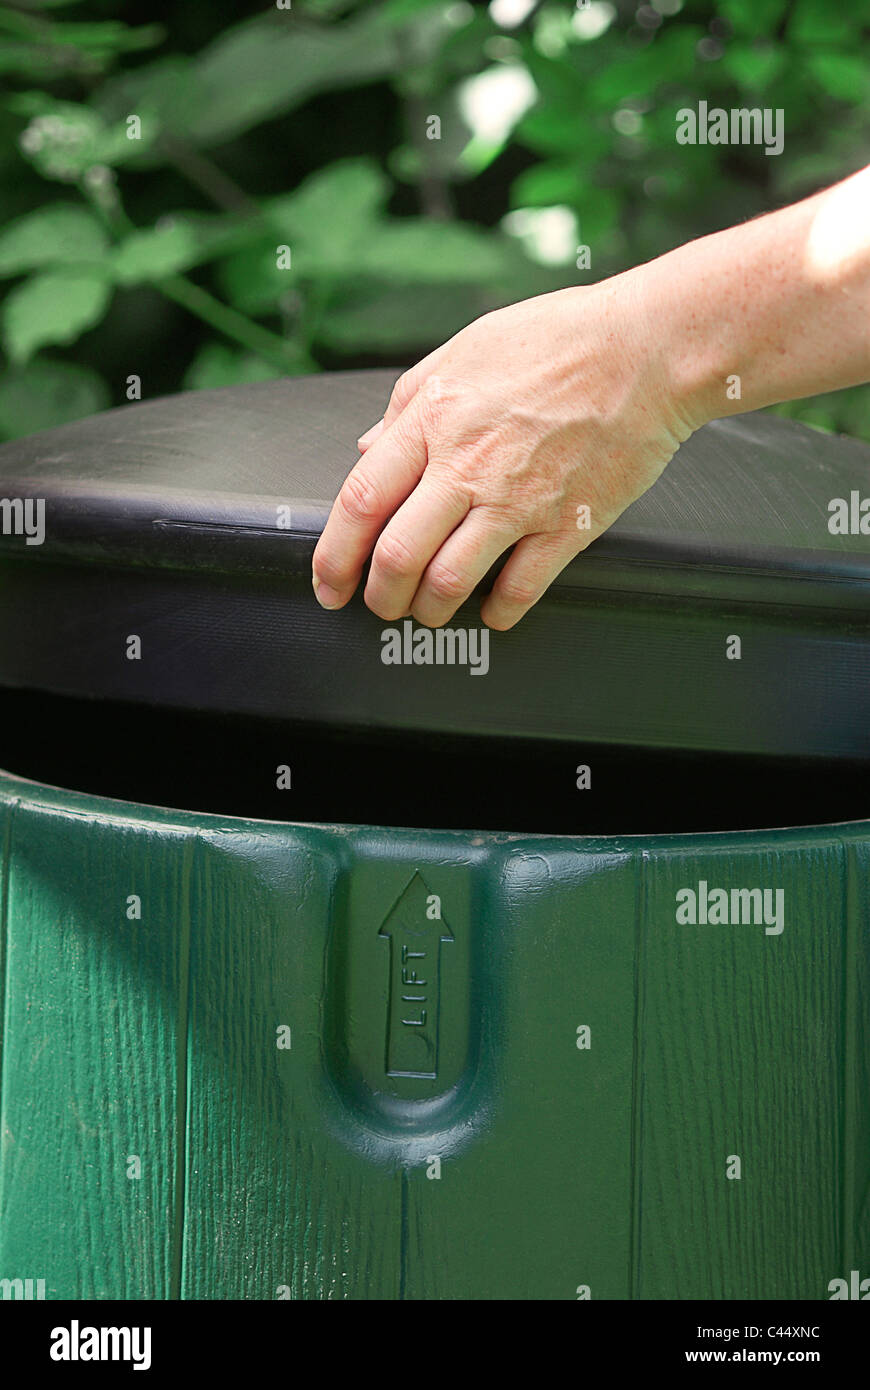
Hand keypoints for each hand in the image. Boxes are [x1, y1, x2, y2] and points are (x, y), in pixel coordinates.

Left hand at [312, 274, 700, 629]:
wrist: (649, 349)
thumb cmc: (560, 339)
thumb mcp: (463, 352)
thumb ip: (408, 405)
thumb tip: (368, 450)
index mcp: (434, 421)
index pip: (360, 501)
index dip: (333, 554)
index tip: (327, 580)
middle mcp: (469, 466)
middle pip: (397, 555)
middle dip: (377, 596)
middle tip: (378, 605)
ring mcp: (519, 500)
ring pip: (449, 582)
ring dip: (428, 610)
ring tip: (428, 612)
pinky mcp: (569, 524)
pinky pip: (521, 589)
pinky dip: (498, 612)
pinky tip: (492, 610)